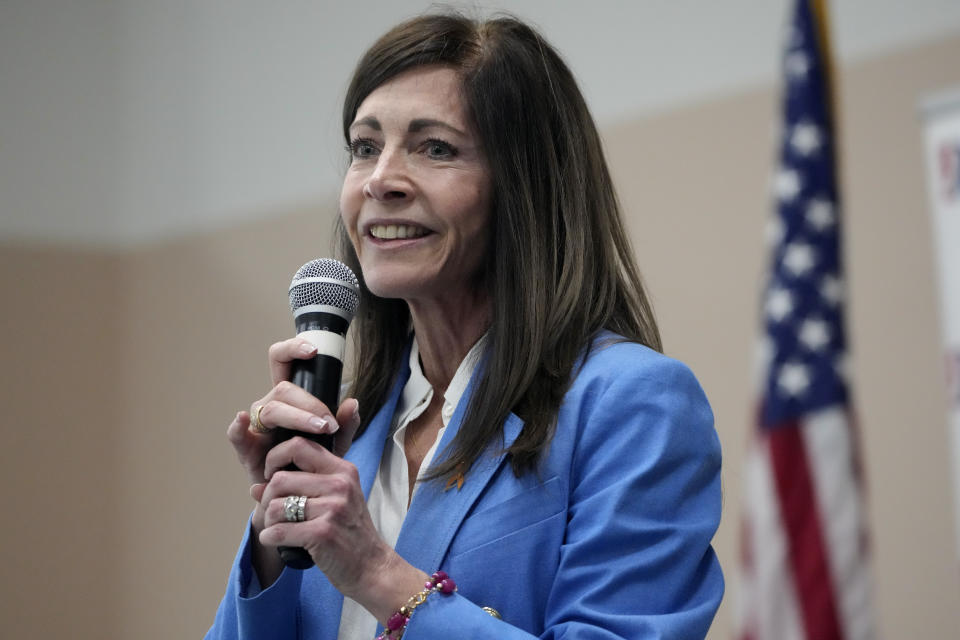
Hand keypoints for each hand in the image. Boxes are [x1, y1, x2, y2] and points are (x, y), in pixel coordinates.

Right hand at [226, 337, 360, 530]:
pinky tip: (243, 420)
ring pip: (271, 408)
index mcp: (290, 397)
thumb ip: (346, 424)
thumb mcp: (335, 443)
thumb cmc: (311, 461)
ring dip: (297, 417)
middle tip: (330, 422)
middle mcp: (271, 405)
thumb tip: (353, 402)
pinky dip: (238, 426)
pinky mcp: (246, 447)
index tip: (313, 350)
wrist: (295, 494)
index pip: (283, 362)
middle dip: (310, 402)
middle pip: (283, 388)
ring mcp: (256, 425)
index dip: (293, 349)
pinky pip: (237, 433)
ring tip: (320, 429)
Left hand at [256, 435, 427, 622]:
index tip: (271, 475)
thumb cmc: (350, 534)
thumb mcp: (333, 502)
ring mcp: (333, 508)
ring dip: (268, 521)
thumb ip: (298, 488)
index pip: (299, 445)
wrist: (373, 568)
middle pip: (280, 479)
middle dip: (267, 498)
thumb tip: (255, 487)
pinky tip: (277, 542)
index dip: (275, 457)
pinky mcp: (323, 533)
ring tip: (278, 529)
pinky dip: (270, 538)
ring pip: (275, 506)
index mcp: (342, 470)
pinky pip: (278, 531)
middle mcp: (340, 485)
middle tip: (273, 513)